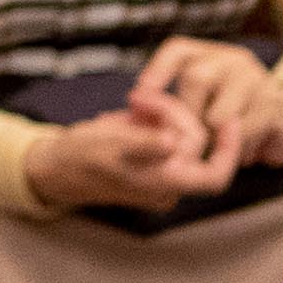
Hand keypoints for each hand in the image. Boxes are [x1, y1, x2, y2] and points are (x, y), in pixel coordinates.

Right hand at [26, 95, 235, 211]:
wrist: (54, 166)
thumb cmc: (79, 157)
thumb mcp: (109, 145)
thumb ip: (144, 145)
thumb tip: (173, 142)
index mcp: (165, 185)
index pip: (215, 175)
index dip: (229, 149)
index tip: (226, 117)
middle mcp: (169, 183)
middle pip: (194, 141)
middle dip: (171, 112)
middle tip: (137, 97)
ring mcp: (161, 172)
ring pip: (180, 133)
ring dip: (159, 111)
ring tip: (129, 107)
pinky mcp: (151, 159)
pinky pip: (164, 133)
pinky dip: (150, 118)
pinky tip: (127, 114)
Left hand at [136, 35, 282, 167]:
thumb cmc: (235, 116)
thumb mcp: (203, 101)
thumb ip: (170, 104)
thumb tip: (133, 110)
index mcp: (212, 55)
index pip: (178, 50)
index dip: (156, 71)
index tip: (136, 99)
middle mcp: (234, 60)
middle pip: (197, 78)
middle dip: (186, 116)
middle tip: (185, 140)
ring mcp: (257, 80)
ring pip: (219, 113)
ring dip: (212, 138)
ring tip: (214, 150)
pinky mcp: (274, 105)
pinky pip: (243, 133)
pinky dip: (237, 149)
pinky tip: (242, 155)